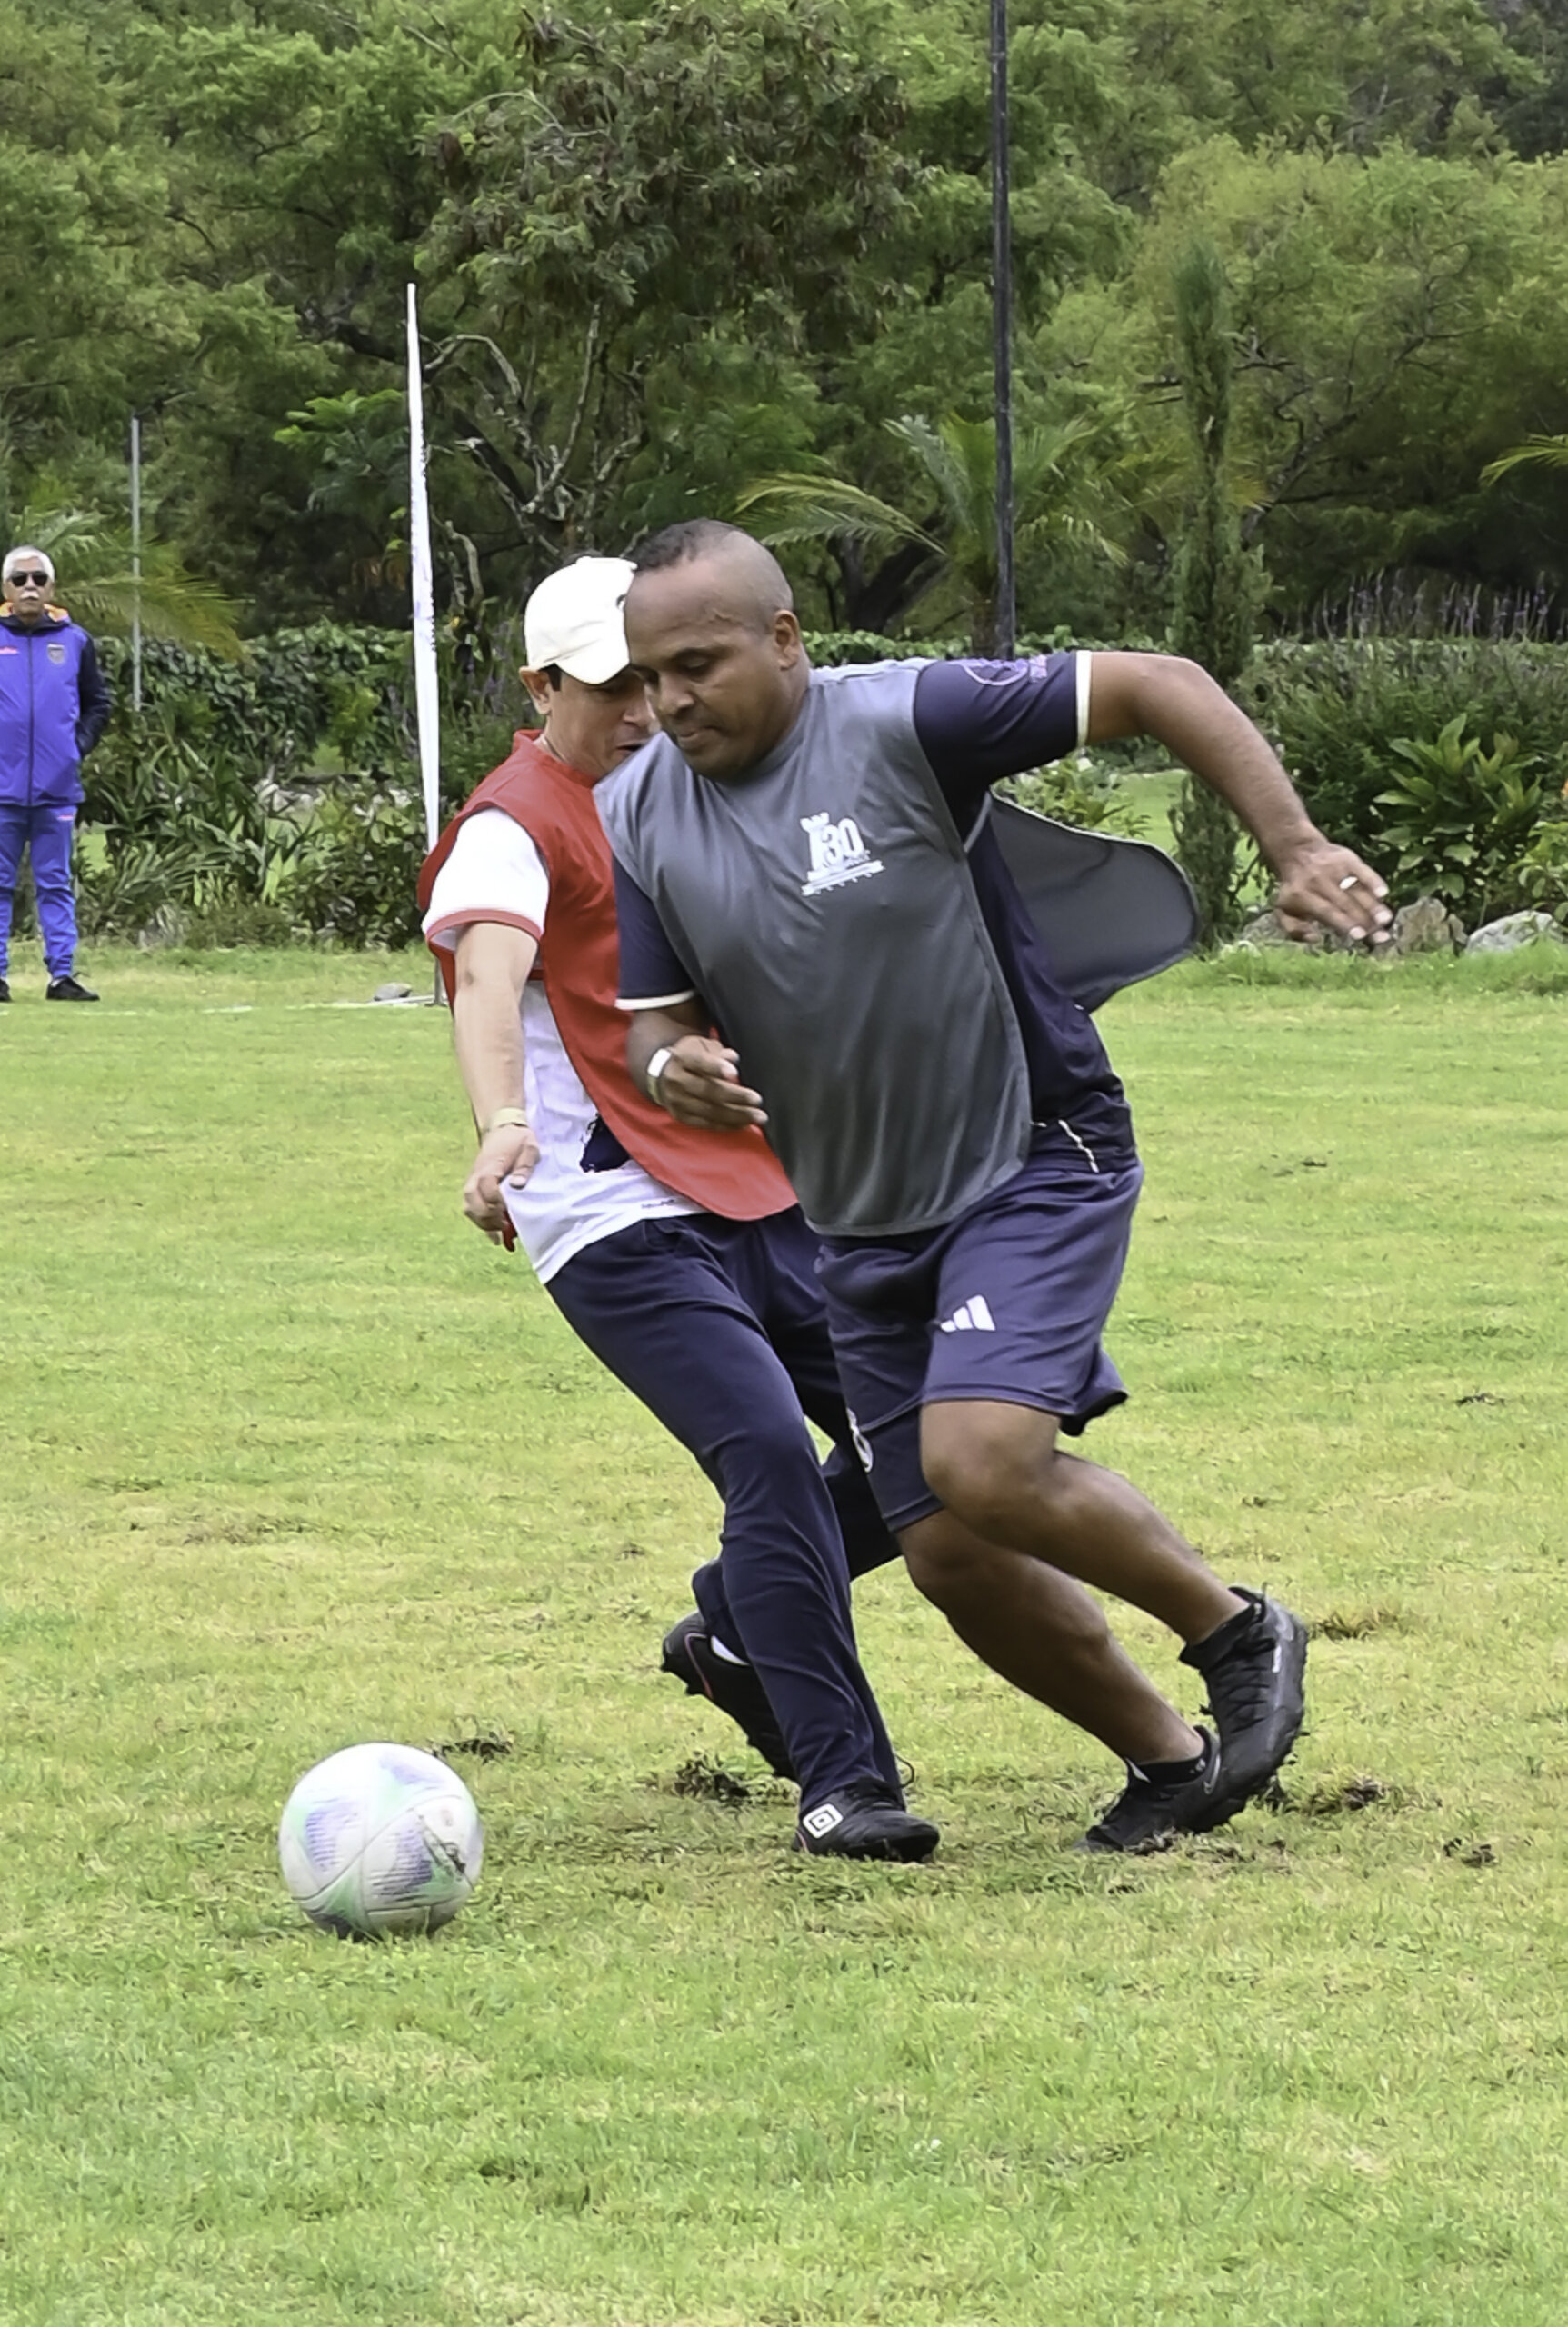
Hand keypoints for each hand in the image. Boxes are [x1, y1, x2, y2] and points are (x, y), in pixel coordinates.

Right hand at [462, 1123, 539, 1241]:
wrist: (503, 1129)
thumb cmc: (518, 1140)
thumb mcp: (529, 1148)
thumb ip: (525, 1166)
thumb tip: (518, 1185)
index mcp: (490, 1165)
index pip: (486, 1186)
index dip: (495, 1200)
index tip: (508, 1210)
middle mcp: (476, 1175)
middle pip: (471, 1200)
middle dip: (487, 1217)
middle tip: (505, 1226)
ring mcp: (473, 1182)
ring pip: (468, 1206)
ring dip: (482, 1222)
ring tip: (501, 1233)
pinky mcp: (475, 1188)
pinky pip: (471, 1208)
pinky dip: (481, 1223)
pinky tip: (495, 1237)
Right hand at [654, 1037, 767, 1129]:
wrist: (662, 1076)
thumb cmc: (691, 1059)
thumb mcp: (701, 1047)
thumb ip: (718, 1051)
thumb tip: (732, 1057)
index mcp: (682, 1058)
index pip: (699, 1062)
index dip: (716, 1067)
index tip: (734, 1072)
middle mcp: (676, 1080)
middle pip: (708, 1090)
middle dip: (735, 1096)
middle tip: (758, 1100)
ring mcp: (677, 1101)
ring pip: (709, 1111)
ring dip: (737, 1115)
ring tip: (758, 1116)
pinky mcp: (681, 1117)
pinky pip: (707, 1124)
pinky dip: (727, 1125)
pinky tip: (744, 1124)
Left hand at [1273, 838, 1392, 947]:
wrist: (1297, 851)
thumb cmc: (1295, 890)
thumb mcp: (1283, 910)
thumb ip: (1294, 930)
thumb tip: (1315, 938)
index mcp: (1303, 896)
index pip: (1328, 911)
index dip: (1345, 923)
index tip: (1360, 936)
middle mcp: (1319, 881)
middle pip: (1346, 903)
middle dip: (1364, 920)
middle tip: (1381, 936)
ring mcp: (1334, 869)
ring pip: (1356, 889)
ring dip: (1372, 905)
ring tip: (1386, 919)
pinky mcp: (1347, 859)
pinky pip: (1362, 870)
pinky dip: (1373, 881)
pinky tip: (1383, 893)